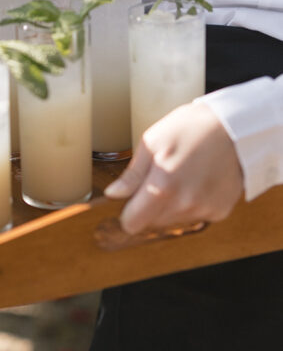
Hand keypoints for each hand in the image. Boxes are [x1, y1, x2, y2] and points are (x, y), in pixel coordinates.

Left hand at [104, 102, 243, 233]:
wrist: (237, 127)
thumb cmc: (192, 128)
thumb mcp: (152, 142)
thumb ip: (132, 175)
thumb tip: (113, 194)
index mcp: (162, 188)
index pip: (133, 223)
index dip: (128, 212)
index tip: (131, 199)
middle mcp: (184, 205)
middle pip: (152, 223)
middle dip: (149, 207)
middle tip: (159, 178)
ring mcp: (204, 210)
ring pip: (173, 221)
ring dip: (171, 206)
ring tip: (180, 177)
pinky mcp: (219, 211)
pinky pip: (195, 216)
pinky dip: (192, 204)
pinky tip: (197, 182)